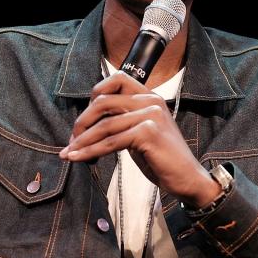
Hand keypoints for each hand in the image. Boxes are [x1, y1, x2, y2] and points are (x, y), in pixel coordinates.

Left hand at [59, 72, 220, 206]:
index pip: (117, 79)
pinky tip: (79, 158)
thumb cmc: (162, 158)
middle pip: (104, 101)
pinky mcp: (149, 133)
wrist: (188, 178)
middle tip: (72, 140)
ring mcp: (151, 115)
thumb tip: (88, 122)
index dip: (95, 94)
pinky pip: (112, 142)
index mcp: (149, 96)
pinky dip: (91, 151)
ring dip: (82, 141)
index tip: (85, 118)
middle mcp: (150, 101)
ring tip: (70, 153)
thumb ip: (122, 120)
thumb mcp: (140, 132)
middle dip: (82, 122)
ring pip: (105, 124)